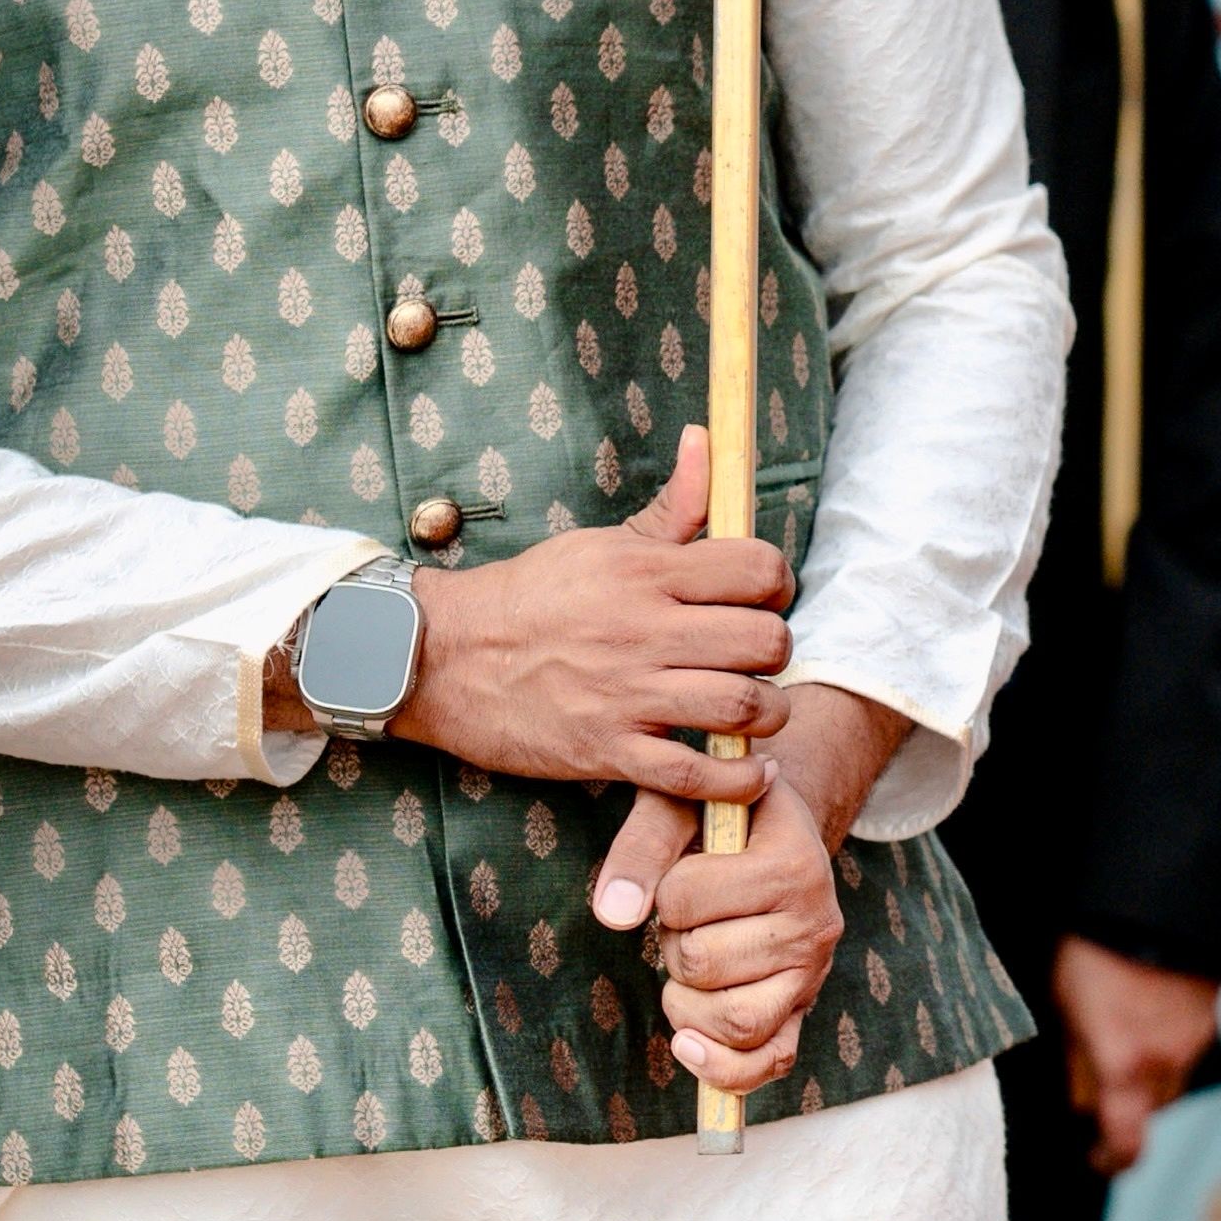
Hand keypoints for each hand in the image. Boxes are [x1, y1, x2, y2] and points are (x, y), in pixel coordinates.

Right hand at [373, 426, 793, 808]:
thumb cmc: (532, 597)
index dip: (776, 583)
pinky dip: (737, 780)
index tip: (761, 598)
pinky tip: (749, 770)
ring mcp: (626, 696)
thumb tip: (709, 440)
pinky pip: (695, 775)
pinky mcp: (608, 751)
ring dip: (766, 714)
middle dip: (776, 651)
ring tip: (754, 711)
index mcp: (644, 573)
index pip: (758, 569)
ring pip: (742, 708)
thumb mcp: (601, 544)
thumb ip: (672, 506)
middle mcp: (642, 631)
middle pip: (765, 642)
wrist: (444, 658)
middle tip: (756, 658)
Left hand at [592, 683, 903, 1095]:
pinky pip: (767, 1063)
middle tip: (694, 919)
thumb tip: (613, 916)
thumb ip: (643, 846)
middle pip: (702, 962)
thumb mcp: (680, 805)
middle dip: (673, 943)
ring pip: (732, 1020)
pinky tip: (686, 1045)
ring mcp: (813, 974)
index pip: (685, 898)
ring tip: (694, 963)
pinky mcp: (801, 1012)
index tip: (689, 870)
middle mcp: (817, 923)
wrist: (775, 835)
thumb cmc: (717, 819)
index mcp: (796, 863)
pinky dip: (721, 1068)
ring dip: (688, 997)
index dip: (665, 890)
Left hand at [1053, 938, 1220, 1175]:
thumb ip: (1078, 1064)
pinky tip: (1149, 1003)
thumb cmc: (1091, 952)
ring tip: (1125, 1024)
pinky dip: (1169, 1039)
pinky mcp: (1213, 1015)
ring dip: (1150, 1069)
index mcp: (1123, 1068)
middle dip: (1125, 1099)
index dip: (1111, 1160)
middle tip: (1098, 1065)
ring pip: (1171, 1078)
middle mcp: (1166, 1063)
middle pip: (1149, 1108)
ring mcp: (1195, 1040)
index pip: (1127, 1143)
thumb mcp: (1066, 1010)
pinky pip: (1188, 1046)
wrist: (1150, 899)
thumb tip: (1082, 1101)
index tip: (1095, 1157)